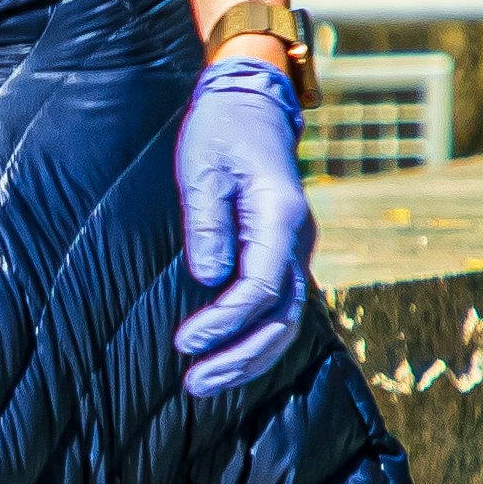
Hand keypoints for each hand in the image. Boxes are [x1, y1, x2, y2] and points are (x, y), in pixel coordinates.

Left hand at [171, 56, 313, 398]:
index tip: (184, 342)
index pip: (261, 287)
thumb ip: (207, 223)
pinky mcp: (281, 251)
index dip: (224, 322)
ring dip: (248, 356)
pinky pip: (277, 305)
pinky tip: (225, 358)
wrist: (251, 101)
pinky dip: (254, 337)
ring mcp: (295, 247)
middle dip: (240, 357)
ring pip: (285, 318)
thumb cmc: (221, 129)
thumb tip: (208, 279)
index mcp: (281, 216)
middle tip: (194, 382)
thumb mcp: (202, 167)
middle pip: (282, 316)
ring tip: (202, 382)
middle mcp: (298, 238)